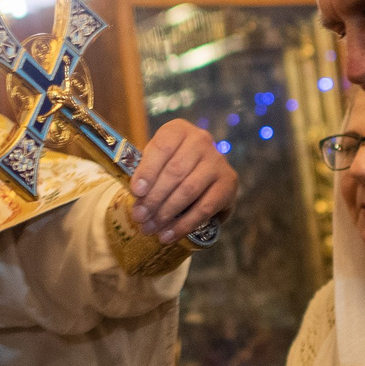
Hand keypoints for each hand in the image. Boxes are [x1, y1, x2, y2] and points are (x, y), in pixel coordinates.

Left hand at [128, 119, 237, 243]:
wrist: (202, 173)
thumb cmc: (170, 166)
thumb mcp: (156, 161)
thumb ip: (146, 174)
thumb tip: (138, 197)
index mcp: (179, 130)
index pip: (162, 147)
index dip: (148, 170)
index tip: (135, 192)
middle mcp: (202, 140)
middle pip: (175, 172)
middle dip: (154, 198)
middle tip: (139, 218)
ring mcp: (218, 161)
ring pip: (189, 190)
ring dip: (166, 213)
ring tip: (150, 228)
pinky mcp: (229, 182)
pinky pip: (205, 208)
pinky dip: (184, 224)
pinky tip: (169, 235)